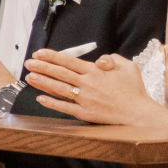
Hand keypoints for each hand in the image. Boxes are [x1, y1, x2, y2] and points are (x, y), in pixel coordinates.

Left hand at [27, 50, 164, 126]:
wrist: (138, 114)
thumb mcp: (128, 68)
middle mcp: (88, 84)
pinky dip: (52, 103)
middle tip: (28, 63)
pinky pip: (65, 107)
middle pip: (60, 73)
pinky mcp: (85, 113)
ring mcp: (85, 99)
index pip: (69, 61)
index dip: (53, 56)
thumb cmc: (135, 91)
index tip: (40, 53)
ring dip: (43, 82)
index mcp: (96, 71)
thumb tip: (101, 59)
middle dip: (42, 67)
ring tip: (30, 77)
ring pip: (59, 89)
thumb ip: (113, 59)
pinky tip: (41, 98)